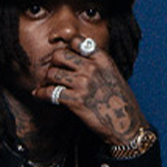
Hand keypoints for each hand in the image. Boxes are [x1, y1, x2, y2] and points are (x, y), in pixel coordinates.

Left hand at [33, 41, 150, 151]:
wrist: (127, 124)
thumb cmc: (121, 102)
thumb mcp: (113, 75)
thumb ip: (96, 65)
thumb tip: (77, 61)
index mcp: (102, 59)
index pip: (76, 42)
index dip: (65, 49)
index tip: (62, 60)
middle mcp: (92, 68)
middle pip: (59, 55)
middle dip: (52, 64)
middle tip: (51, 74)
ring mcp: (83, 83)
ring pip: (52, 73)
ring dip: (45, 80)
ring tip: (45, 86)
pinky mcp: (76, 100)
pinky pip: (50, 92)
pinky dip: (41, 94)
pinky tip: (39, 95)